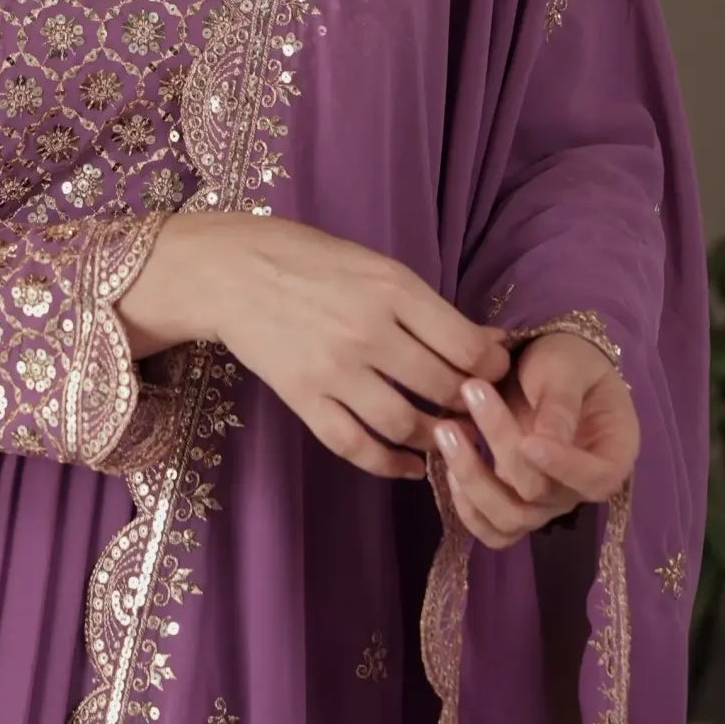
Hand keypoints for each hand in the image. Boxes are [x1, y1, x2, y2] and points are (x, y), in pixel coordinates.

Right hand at [128, 213, 510, 481]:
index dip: (493, 367)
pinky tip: (407, 465)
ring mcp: (333, 369)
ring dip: (435, 438)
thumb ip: (430, 307)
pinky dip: (388, 463)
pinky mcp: (302, 397)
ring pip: (405, 424)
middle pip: (443, 388)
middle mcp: (368, 331)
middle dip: (469, 405)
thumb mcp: (376, 265)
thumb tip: (491, 342)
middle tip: (476, 410)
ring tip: (445, 436)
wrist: (230, 271)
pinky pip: (354, 444)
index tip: (494, 372)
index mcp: (392, 289)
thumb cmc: (308, 258)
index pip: (467, 346)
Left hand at [432, 330, 639, 548]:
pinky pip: (493, 529)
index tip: (529, 441)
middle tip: (471, 389)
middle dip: (501, 444)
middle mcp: (579, 487)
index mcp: (612, 453)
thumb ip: (560, 403)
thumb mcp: (568, 368)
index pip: (597, 480)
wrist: (543, 365)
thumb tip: (546, 443)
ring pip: (511, 518)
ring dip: (473, 479)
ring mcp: (545, 501)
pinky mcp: (513, 503)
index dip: (564, 468)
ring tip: (446, 429)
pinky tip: (446, 466)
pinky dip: (467, 509)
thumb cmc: (566, 361)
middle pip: (542, 493)